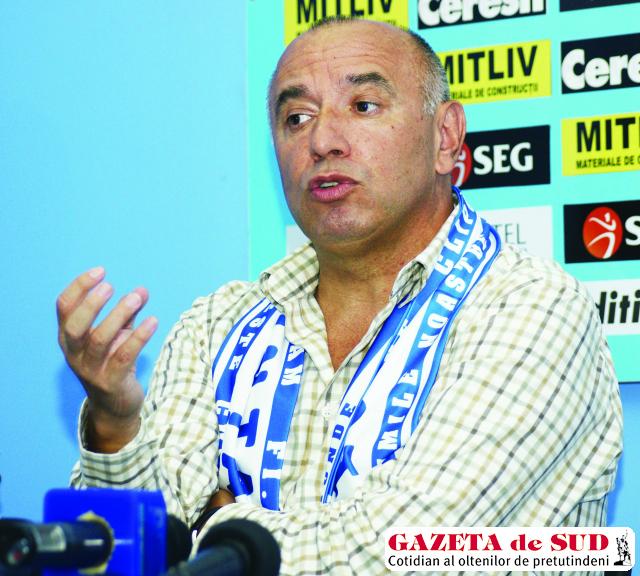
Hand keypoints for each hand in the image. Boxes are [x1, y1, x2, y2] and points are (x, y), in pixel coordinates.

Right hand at [57, 266, 157, 452]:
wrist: (116, 405)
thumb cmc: (114, 361)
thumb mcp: (118, 333)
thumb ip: (128, 312)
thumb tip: (142, 289)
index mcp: (69, 338)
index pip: (64, 307)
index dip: (79, 287)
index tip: (101, 271)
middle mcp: (74, 354)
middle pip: (74, 325)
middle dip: (91, 303)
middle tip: (111, 285)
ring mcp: (91, 370)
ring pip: (99, 340)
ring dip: (119, 315)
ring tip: (137, 297)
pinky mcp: (111, 382)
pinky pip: (124, 357)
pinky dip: (139, 337)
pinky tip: (153, 321)